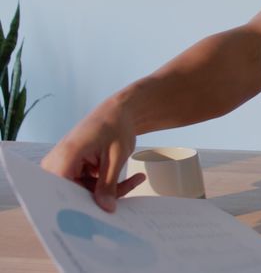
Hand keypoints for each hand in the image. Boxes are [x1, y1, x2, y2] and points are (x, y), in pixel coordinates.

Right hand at [41, 96, 145, 211]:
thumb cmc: (116, 127)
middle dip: (103, 197)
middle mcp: (56, 164)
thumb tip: (106, 210)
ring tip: (135, 179)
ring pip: (84, 194)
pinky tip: (130, 178)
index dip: (79, 207)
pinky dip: (108, 186)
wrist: (117, 113)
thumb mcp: (116, 157)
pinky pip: (88, 188)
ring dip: (110, 191)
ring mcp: (62, 168)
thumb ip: (108, 184)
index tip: (99, 217)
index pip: (61, 193)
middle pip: (75, 195)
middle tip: (128, 190)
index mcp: (64, 157)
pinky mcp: (72, 172)